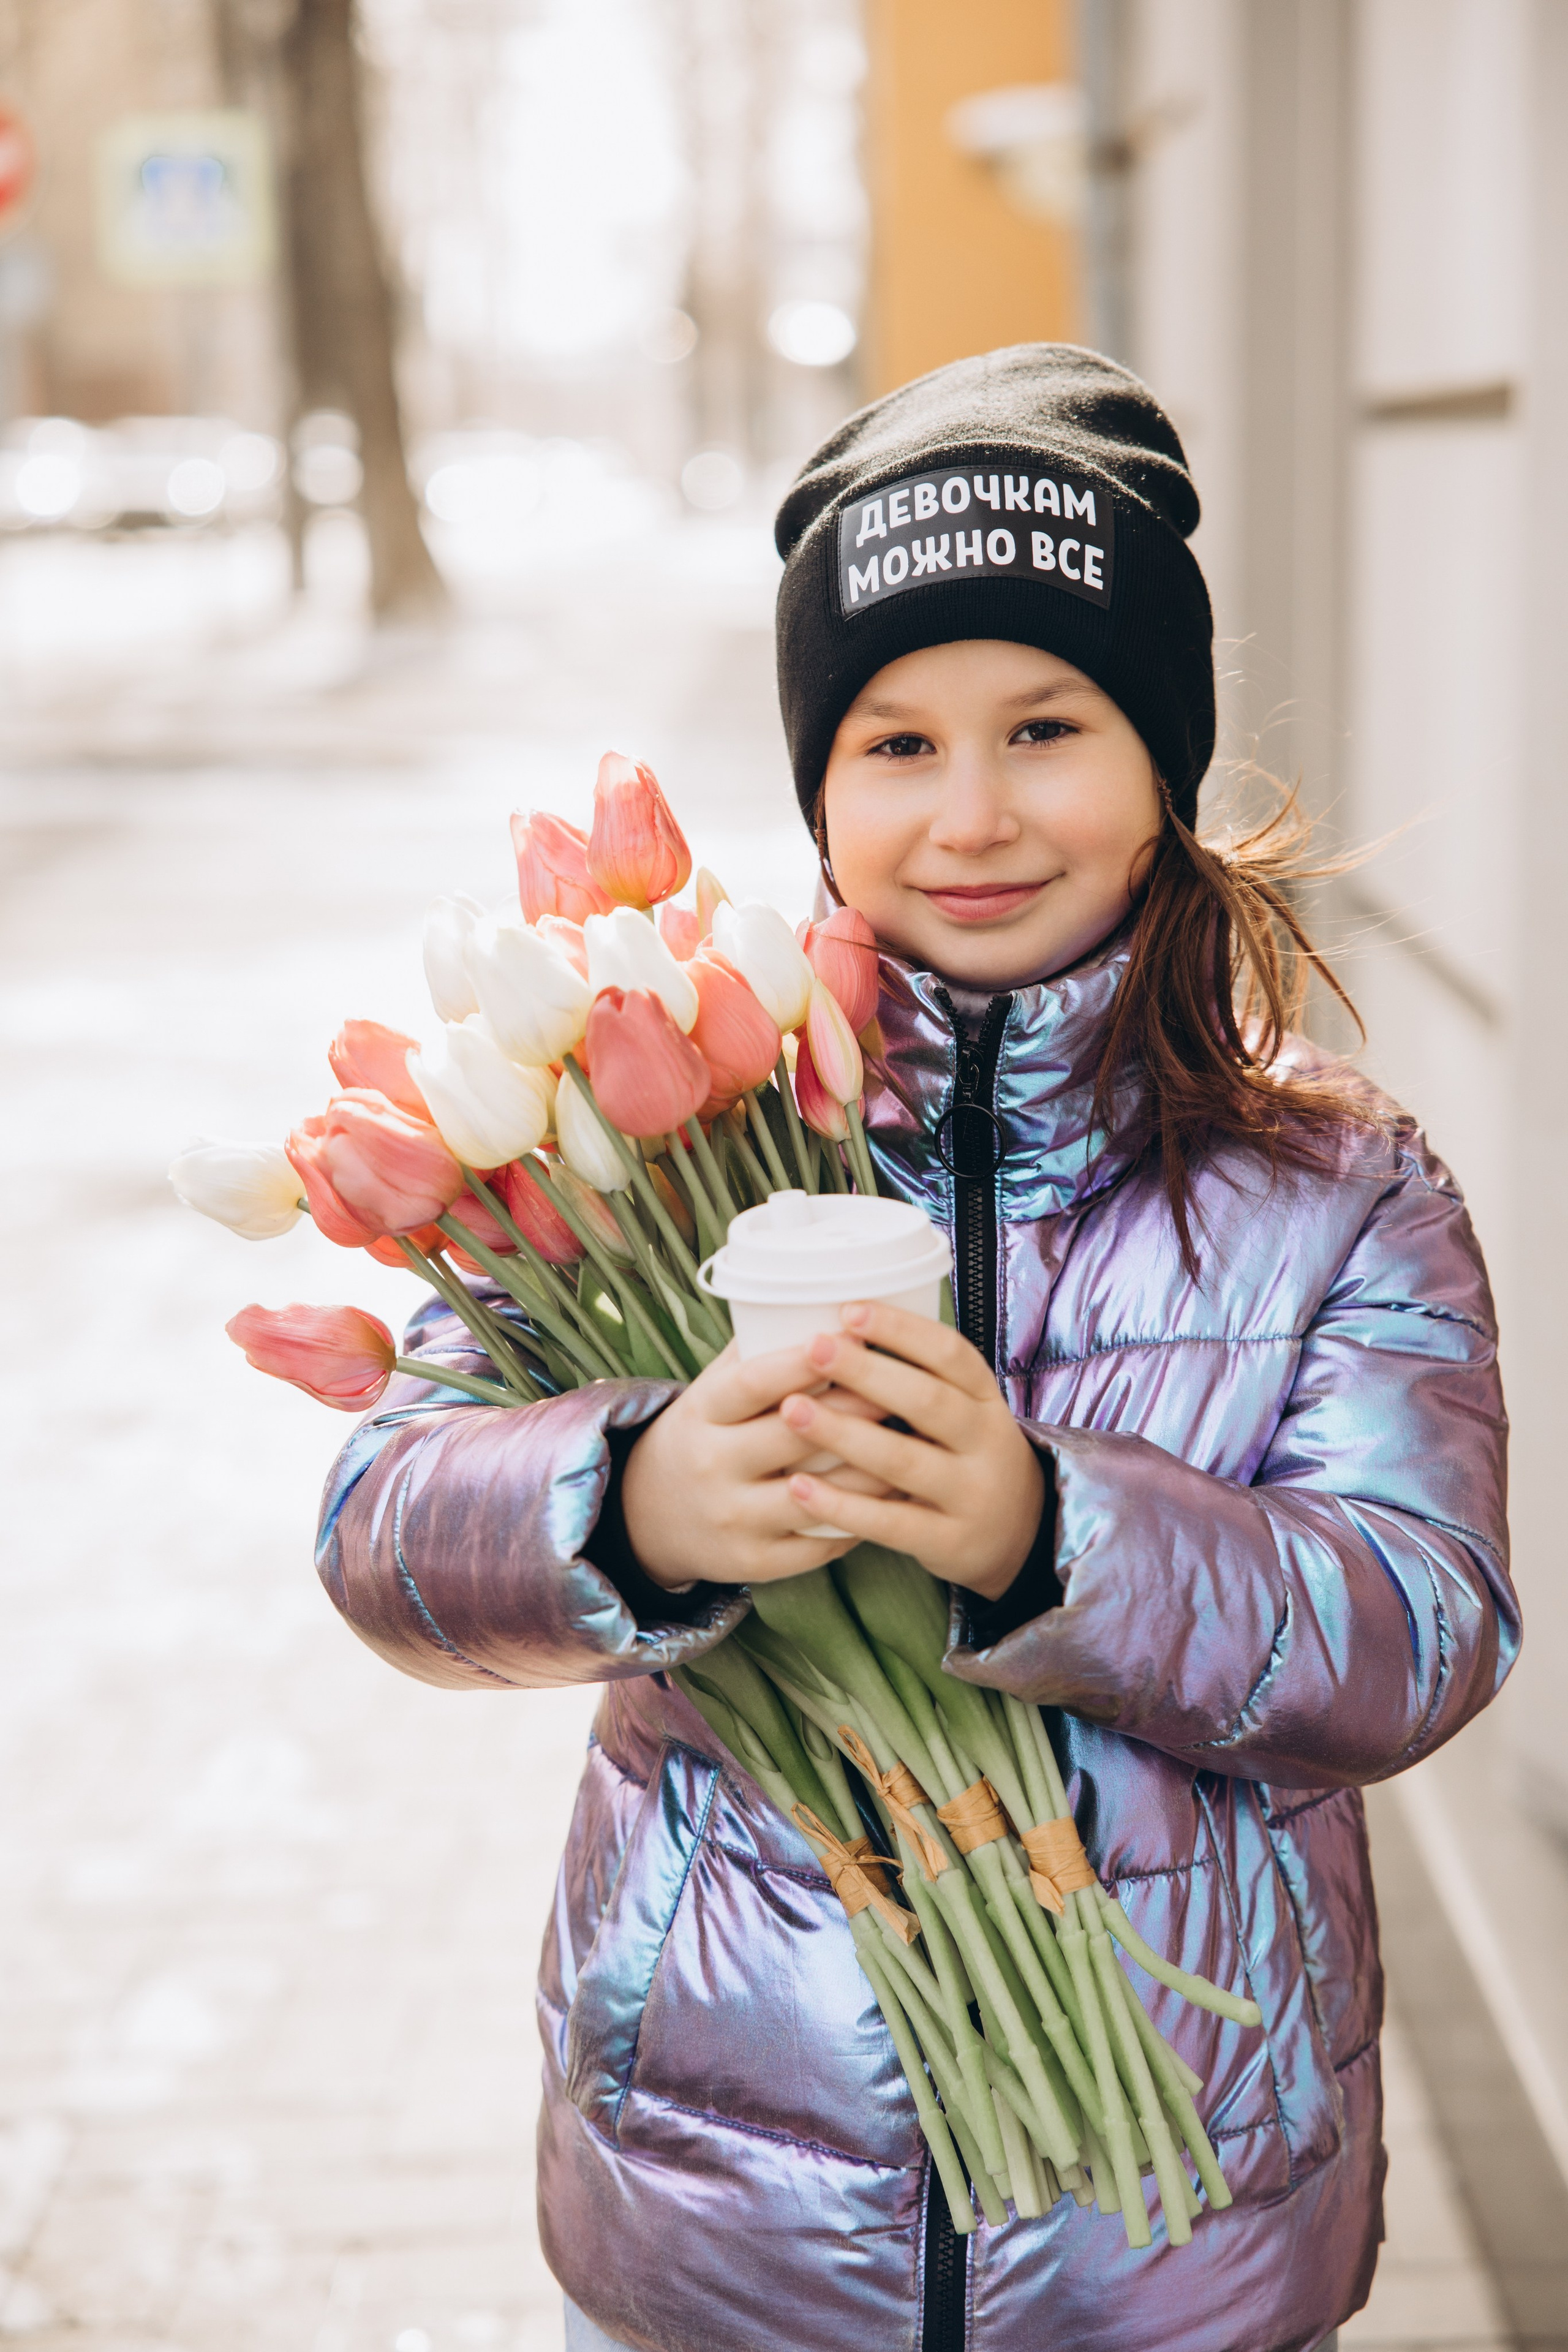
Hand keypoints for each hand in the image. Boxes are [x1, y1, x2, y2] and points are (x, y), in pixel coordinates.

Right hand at [620, 1340, 889, 1590]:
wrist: (650, 1515)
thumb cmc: (704, 1433)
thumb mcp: (713, 1390)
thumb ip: (758, 1352)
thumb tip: (824, 1296)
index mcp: (701, 1413)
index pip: (752, 1384)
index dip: (800, 1362)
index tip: (849, 1337)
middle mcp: (711, 1466)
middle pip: (791, 1437)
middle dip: (853, 1412)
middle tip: (905, 1389)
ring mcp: (732, 1518)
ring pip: (816, 1495)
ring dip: (871, 1472)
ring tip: (915, 1444)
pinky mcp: (753, 1562)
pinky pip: (818, 1543)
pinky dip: (859, 1520)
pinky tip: (894, 1498)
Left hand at [776, 1303, 1045, 1601]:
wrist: (1021, 1534)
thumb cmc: (966, 1455)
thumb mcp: (963, 1410)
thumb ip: (918, 1378)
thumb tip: (839, 1329)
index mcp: (985, 1398)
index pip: (951, 1354)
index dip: (902, 1330)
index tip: (850, 1310)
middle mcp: (986, 1441)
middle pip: (927, 1401)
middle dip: (866, 1372)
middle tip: (813, 1348)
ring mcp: (971, 1494)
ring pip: (904, 1460)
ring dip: (843, 1434)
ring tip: (791, 1409)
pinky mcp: (949, 1541)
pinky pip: (890, 1523)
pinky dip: (842, 1506)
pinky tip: (799, 1487)